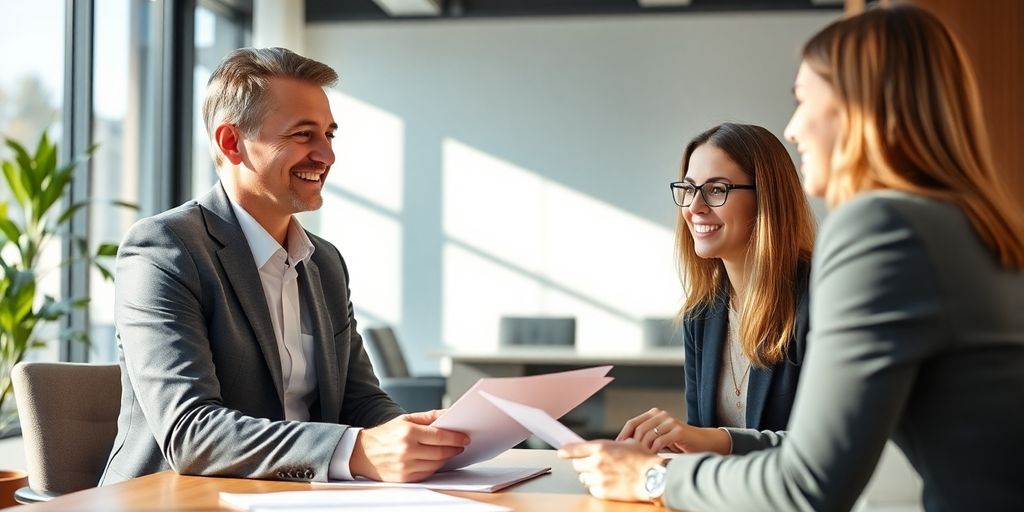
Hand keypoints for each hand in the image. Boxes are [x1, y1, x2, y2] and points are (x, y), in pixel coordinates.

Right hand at [349, 409, 469, 481]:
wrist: (361, 453)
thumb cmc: (384, 435)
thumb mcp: (405, 420)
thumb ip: (429, 417)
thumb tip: (448, 414)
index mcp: (408, 432)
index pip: (440, 436)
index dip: (455, 438)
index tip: (465, 438)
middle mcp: (407, 450)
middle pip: (440, 452)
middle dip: (454, 449)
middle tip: (461, 445)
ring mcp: (405, 466)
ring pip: (436, 464)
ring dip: (446, 459)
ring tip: (450, 452)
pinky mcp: (404, 478)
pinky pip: (427, 473)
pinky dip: (435, 467)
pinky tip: (437, 461)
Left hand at [558, 440, 663, 501]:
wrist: (654, 477)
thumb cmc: (644, 460)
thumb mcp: (626, 443)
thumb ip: (609, 445)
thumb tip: (599, 447)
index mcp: (601, 447)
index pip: (573, 449)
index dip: (566, 451)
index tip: (562, 452)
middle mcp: (596, 462)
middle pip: (576, 465)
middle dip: (583, 464)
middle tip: (593, 465)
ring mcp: (598, 478)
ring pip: (583, 478)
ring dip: (590, 476)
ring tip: (604, 475)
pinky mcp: (602, 492)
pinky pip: (592, 489)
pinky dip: (597, 487)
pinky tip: (608, 483)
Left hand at [617, 408, 730, 453]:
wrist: (703, 442)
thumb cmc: (678, 442)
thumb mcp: (659, 438)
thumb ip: (645, 438)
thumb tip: (623, 447)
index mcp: (654, 414)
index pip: (632, 423)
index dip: (623, 435)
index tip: (617, 448)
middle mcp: (661, 415)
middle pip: (639, 429)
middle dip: (633, 445)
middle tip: (631, 457)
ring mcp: (670, 421)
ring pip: (648, 436)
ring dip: (644, 449)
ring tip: (642, 459)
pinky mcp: (678, 430)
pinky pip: (660, 441)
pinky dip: (654, 451)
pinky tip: (654, 457)